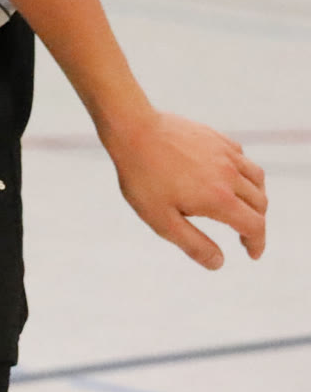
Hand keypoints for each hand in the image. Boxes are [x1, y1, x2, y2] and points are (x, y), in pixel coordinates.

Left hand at [103, 108, 265, 268]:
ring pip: (257, 178)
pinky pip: (242, 156)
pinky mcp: (215, 137)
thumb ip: (193, 244)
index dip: (257, 244)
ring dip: (257, 197)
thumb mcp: (161, 220)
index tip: (252, 254)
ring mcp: (224, 153)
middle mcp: (230, 175)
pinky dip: (245, 171)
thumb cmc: (142, 177)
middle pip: (260, 204)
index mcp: (220, 199)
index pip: (255, 227)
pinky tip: (230, 175)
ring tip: (244, 207)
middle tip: (244, 234)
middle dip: (256, 223)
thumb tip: (219, 263)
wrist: (132, 129)